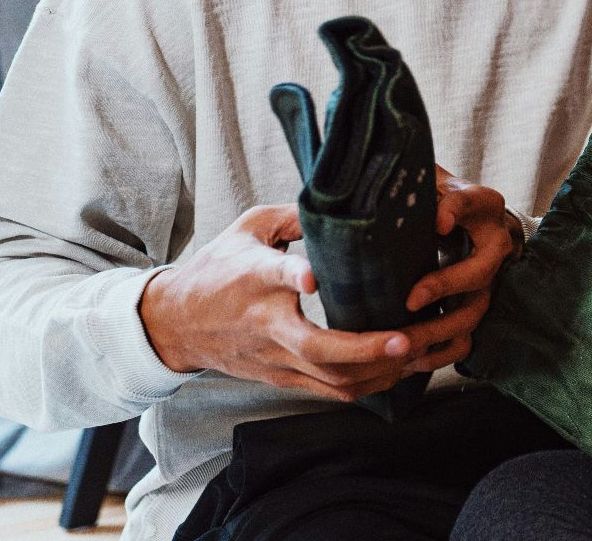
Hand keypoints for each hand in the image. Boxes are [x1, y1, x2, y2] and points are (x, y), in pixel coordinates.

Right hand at [139, 204, 410, 400]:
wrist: (174, 323)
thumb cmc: (217, 269)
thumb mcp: (249, 228)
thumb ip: (295, 216)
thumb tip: (346, 200)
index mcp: (254, 277)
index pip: (272, 275)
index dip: (293, 274)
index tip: (313, 276)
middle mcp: (265, 322)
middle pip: (313, 345)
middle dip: (364, 348)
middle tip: (404, 339)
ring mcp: (274, 357)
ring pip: (328, 377)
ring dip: (377, 371)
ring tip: (417, 351)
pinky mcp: (280, 378)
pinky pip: (328, 391)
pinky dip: (368, 386)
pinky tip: (398, 371)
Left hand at [394, 166, 518, 374]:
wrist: (463, 221)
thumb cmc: (430, 200)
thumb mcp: (423, 184)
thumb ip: (401, 185)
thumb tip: (354, 190)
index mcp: (481, 204)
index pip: (470, 203)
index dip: (455, 212)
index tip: (436, 223)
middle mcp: (492, 243)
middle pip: (480, 271)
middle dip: (446, 286)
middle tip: (411, 299)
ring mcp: (485, 281)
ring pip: (473, 313)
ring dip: (439, 330)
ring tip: (404, 342)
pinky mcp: (471, 308)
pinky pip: (465, 340)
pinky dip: (439, 353)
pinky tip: (409, 360)